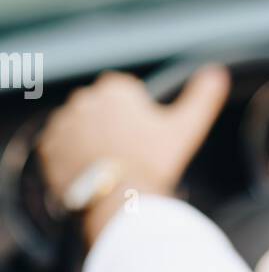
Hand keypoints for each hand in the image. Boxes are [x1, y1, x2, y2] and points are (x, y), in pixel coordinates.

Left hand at [38, 66, 230, 245]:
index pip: (125, 95)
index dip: (137, 119)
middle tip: (129, 158)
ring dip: (90, 144)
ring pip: (80, 130)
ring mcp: (63, 123)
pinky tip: (91, 174)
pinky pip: (59, 149)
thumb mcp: (184, 128)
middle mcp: (84, 99)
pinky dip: (71, 159)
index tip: (144, 140)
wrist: (119, 199)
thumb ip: (202, 97)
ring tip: (111, 170)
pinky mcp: (47, 147)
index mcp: (115, 89)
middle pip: (101, 113)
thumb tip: (219, 72)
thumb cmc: (153, 163)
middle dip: (111, 129)